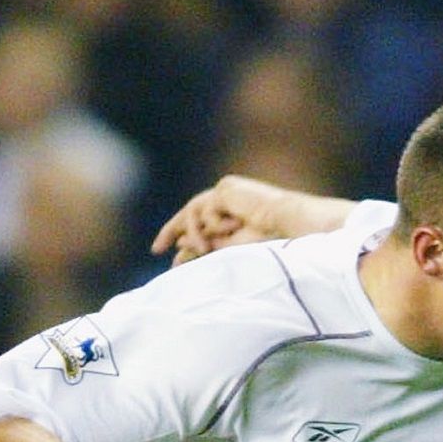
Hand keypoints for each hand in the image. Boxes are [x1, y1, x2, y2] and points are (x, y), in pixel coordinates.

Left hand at [152, 175, 297, 265]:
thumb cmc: (267, 238)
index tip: (162, 252)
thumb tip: (178, 250)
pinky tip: (234, 225)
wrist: (286, 224)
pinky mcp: (224, 189)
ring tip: (206, 248)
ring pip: (192, 213)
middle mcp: (224, 198)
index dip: (177, 234)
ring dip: (195, 234)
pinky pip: (205, 211)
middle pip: (188, 212)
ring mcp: (224, 191)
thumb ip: (204, 246)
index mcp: (228, 211)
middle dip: (171, 230)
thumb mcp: (228, 247)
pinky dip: (215, 224)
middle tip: (156, 249)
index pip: (196, 220)